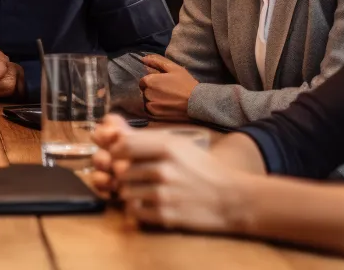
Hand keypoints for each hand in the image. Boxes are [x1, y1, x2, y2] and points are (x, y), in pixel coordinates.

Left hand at [90, 114, 245, 233]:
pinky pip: (133, 211)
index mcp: (168, 147)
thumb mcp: (180, 146)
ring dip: (131, 193)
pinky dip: (138, 209)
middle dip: (125, 175)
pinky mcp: (164, 215)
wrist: (232, 199)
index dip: (117, 152)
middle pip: (121, 171)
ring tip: (147, 192)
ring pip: (125, 192)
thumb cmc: (204, 169)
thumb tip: (111, 127)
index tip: (122, 156)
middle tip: (138, 178)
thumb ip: (147, 139)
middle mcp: (163, 169)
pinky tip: (151, 205)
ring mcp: (163, 194)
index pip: (123, 146)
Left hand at [139, 54, 195, 120]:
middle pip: (144, 91)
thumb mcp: (173, 68)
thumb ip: (157, 61)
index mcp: (149, 81)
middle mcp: (146, 94)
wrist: (196, 102)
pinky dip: (156, 107)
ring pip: (147, 100)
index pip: (143, 81)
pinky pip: (150, 110)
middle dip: (152, 90)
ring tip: (167, 99)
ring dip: (154, 99)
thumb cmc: (185, 83)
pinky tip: (167, 105)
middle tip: (166, 91)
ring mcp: (150, 105)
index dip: (153, 81)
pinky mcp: (154, 115)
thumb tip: (143, 58)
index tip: (162, 84)